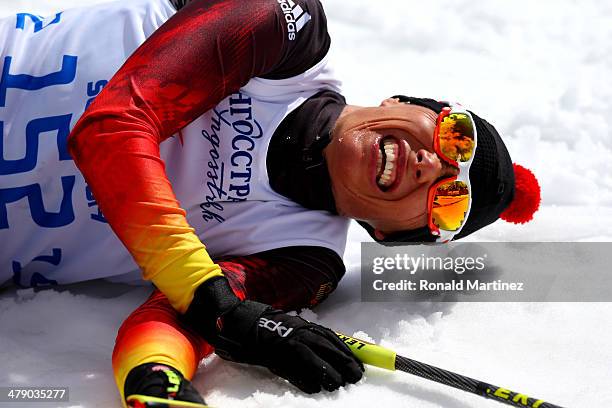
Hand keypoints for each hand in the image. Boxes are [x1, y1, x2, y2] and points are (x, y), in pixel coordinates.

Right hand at [183, 277, 362, 392]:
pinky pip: (295, 372)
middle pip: (329, 350)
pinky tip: (314, 388)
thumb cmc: (273, 330)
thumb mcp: (297, 330)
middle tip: (354, 377)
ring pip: (315, 361)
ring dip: (328, 374)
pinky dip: (306, 381)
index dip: (349, 355)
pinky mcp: (276, 358)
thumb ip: (314, 338)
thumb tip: (338, 353)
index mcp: (307, 327)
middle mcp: (301, 334)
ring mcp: (288, 346)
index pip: (335, 340)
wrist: (244, 324)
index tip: (359, 366)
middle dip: (344, 365)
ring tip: (337, 384)